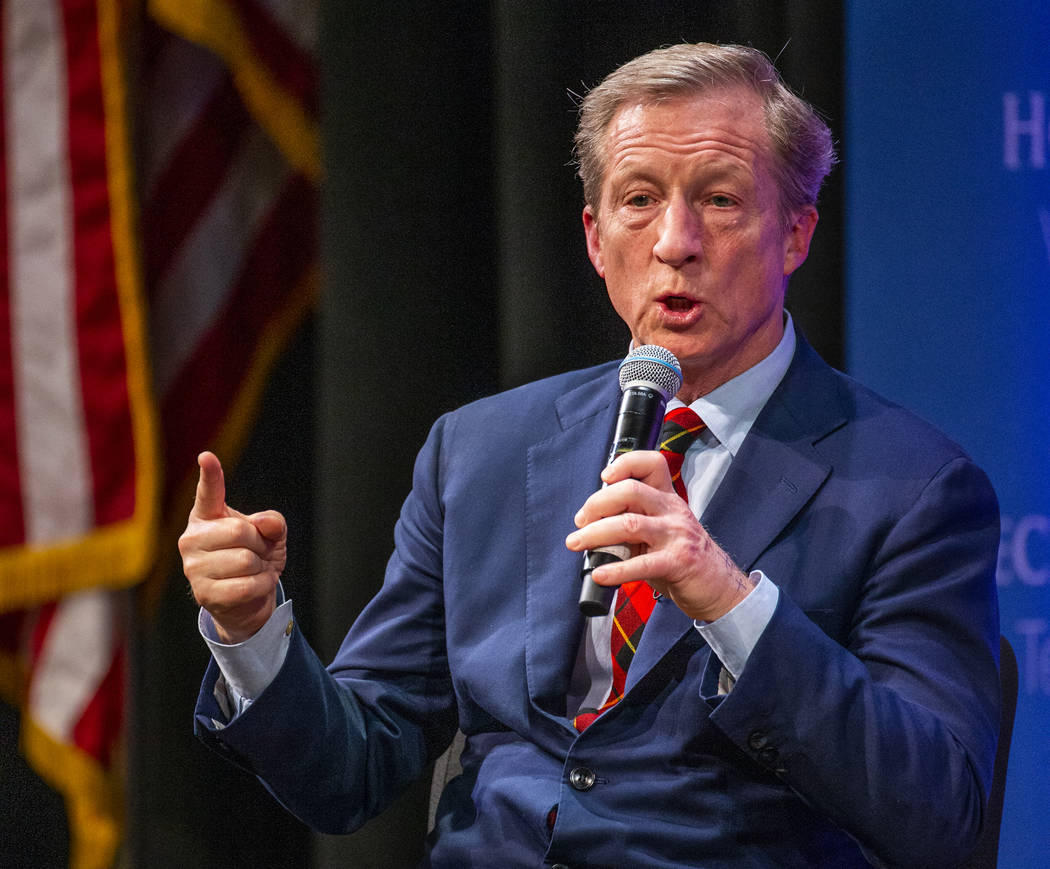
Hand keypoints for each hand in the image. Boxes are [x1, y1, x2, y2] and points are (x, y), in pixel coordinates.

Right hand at [178, 451, 286, 643]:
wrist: (249, 601)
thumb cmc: (256, 558)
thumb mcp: (271, 535)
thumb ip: (273, 523)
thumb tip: (264, 523)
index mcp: (207, 517)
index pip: (208, 492)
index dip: (210, 474)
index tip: (207, 456)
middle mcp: (191, 539)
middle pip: (240, 531)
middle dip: (259, 543)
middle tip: (257, 553)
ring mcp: (193, 568)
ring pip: (245, 560)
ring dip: (261, 567)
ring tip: (253, 571)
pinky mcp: (203, 593)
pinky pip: (246, 585)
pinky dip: (261, 585)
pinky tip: (255, 586)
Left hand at [565, 450, 752, 621]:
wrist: (718, 585)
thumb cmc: (682, 557)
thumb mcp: (660, 530)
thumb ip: (632, 521)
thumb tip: (590, 527)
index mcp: (668, 498)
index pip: (652, 464)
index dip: (625, 463)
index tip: (605, 477)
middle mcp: (672, 511)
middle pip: (630, 491)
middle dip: (596, 504)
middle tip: (580, 522)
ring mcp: (676, 535)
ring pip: (629, 524)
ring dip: (595, 534)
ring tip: (576, 544)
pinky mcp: (678, 562)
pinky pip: (642, 564)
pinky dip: (616, 570)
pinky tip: (600, 574)